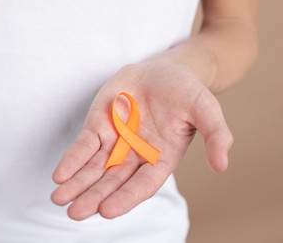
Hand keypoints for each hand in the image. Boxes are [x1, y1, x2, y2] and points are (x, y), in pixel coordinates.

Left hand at [50, 61, 232, 219]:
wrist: (165, 70)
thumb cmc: (186, 91)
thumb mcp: (206, 108)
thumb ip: (216, 134)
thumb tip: (223, 165)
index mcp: (161, 158)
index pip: (142, 185)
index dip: (126, 198)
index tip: (107, 211)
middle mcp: (136, 156)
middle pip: (113, 181)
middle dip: (94, 197)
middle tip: (76, 213)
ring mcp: (116, 141)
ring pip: (94, 168)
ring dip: (77, 184)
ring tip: (59, 199)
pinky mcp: (100, 125)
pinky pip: (84, 145)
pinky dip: (72, 160)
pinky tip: (59, 175)